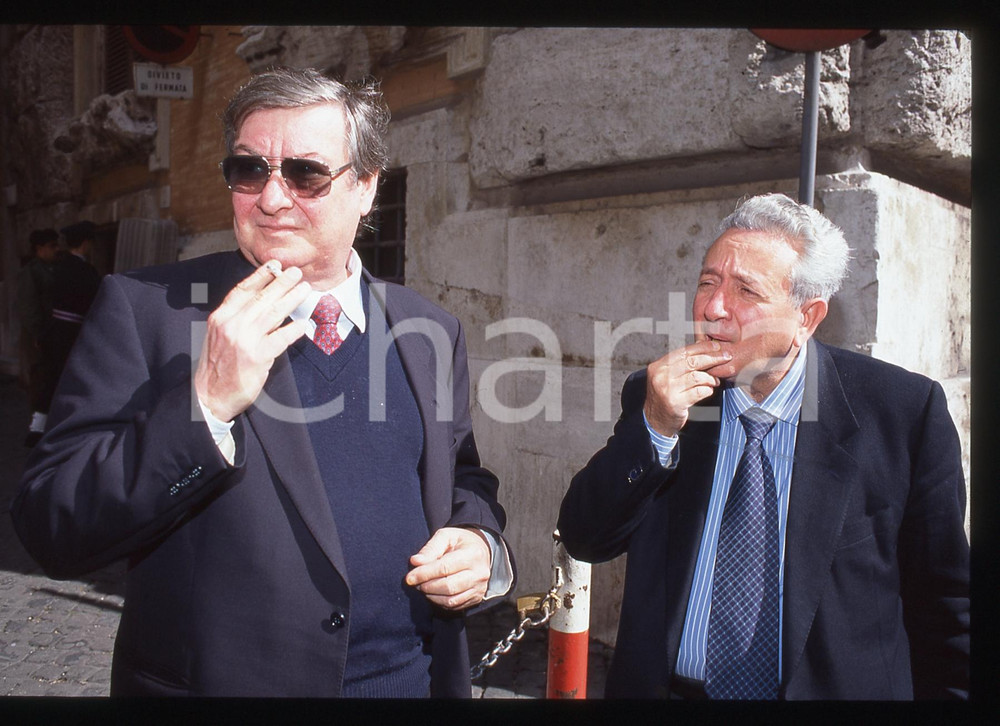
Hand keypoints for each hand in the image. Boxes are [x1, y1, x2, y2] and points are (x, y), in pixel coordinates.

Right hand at [194, 262, 310, 421]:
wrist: (209, 395)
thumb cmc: (217, 365)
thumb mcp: (219, 335)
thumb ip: (236, 318)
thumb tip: (261, 301)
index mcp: (221, 317)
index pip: (243, 290)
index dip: (260, 276)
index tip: (274, 265)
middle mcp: (231, 325)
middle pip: (262, 299)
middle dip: (282, 283)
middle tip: (297, 273)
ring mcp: (244, 340)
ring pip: (273, 314)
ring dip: (292, 299)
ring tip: (305, 290)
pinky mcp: (256, 357)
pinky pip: (280, 339)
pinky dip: (293, 331)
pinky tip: (303, 325)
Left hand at [405, 527, 491, 610]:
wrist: (480, 551)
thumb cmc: (460, 542)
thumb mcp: (446, 536)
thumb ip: (431, 548)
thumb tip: (415, 562)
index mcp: (473, 554)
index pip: (445, 568)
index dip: (425, 574)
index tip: (409, 577)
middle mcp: (480, 573)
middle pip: (448, 586)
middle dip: (427, 586)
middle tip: (415, 582)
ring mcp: (479, 588)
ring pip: (451, 599)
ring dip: (431, 595)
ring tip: (423, 586)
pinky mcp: (476, 598)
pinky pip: (454, 605)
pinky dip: (439, 601)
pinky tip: (433, 592)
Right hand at [643, 339, 733, 437]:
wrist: (655, 420)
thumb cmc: (665, 395)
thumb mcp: (667, 376)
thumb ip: (681, 364)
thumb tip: (706, 349)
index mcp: (659, 366)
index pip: (683, 351)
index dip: (702, 347)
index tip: (717, 347)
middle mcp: (661, 376)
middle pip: (692, 362)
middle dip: (712, 358)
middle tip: (727, 357)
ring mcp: (667, 390)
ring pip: (696, 377)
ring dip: (710, 378)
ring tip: (715, 381)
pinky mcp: (675, 403)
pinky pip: (699, 392)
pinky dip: (708, 390)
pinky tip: (709, 390)